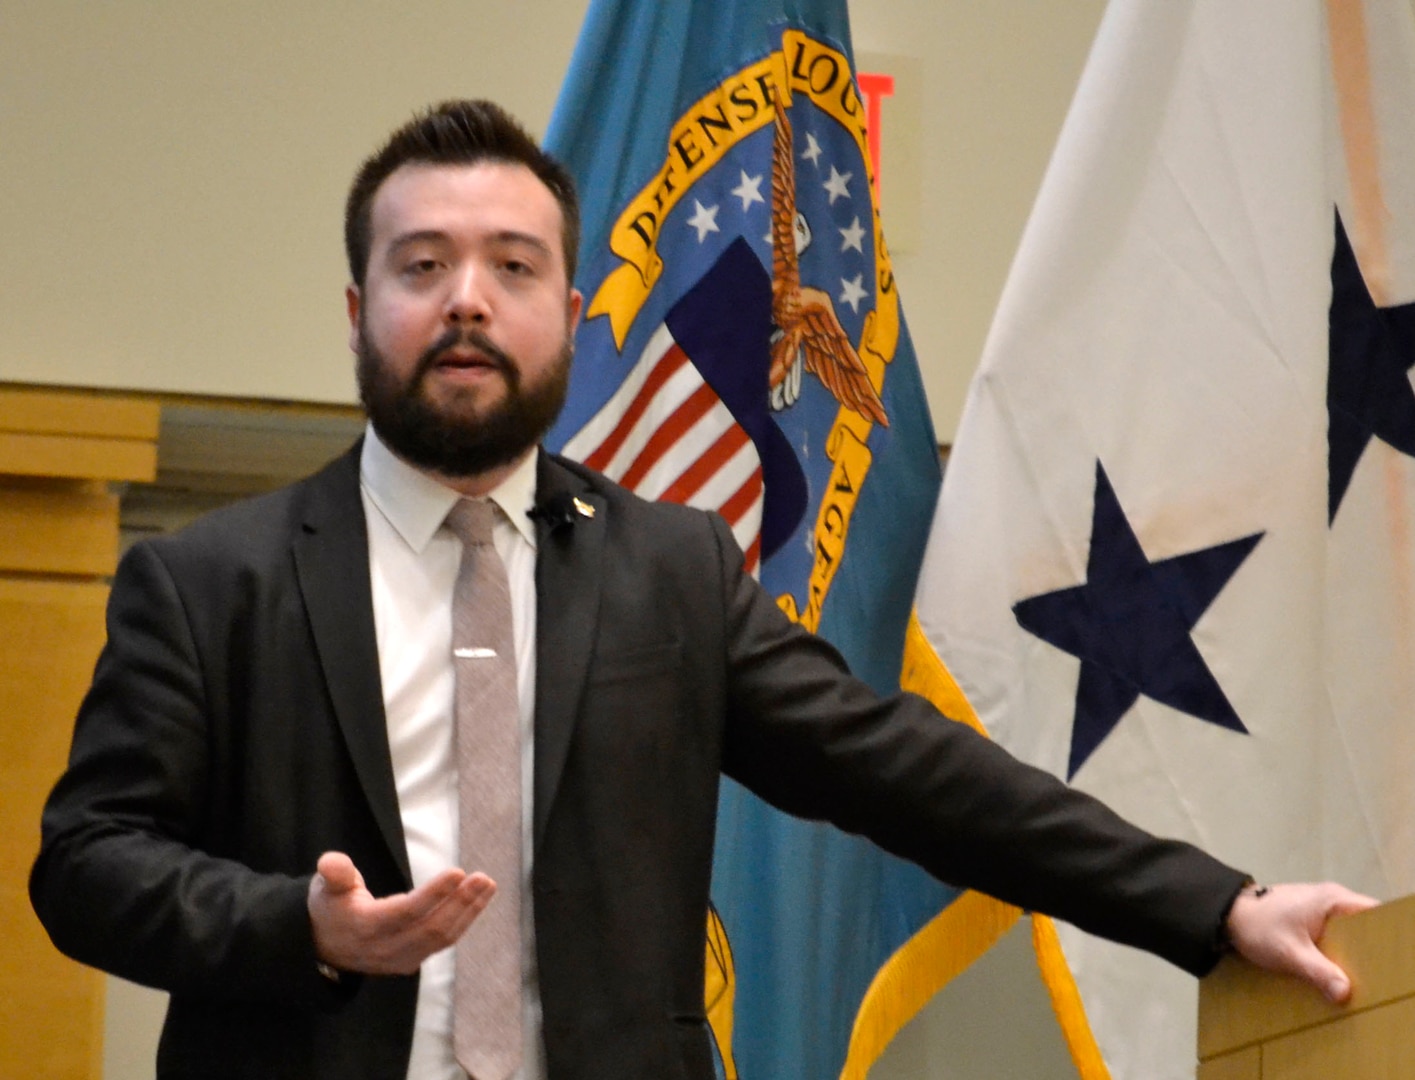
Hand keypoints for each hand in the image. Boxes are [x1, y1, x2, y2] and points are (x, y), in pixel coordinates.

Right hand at [307, 851, 496, 974]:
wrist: (326, 947)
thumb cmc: (331, 907)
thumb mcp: (324, 887)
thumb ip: (334, 874)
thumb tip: (330, 862)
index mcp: (365, 927)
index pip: (406, 912)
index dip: (433, 893)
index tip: (458, 872)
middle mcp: (386, 948)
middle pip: (431, 927)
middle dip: (460, 902)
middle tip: (483, 878)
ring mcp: (401, 959)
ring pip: (442, 937)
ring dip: (468, 911)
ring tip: (487, 885)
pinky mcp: (412, 961)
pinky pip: (442, 942)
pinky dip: (463, 921)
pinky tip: (478, 900)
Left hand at [1225, 881, 1377, 1003]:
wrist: (1225, 914)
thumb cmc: (1258, 926)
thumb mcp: (1289, 952)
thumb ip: (1318, 971)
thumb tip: (1345, 993)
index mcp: (1334, 900)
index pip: (1377, 914)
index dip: (1390, 935)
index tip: (1396, 960)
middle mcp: (1333, 900)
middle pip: (1367, 926)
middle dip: (1373, 951)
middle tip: (1381, 977)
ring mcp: (1322, 909)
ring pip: (1351, 934)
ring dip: (1355, 955)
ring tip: (1364, 981)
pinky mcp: (1311, 919)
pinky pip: (1336, 936)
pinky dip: (1339, 953)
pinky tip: (1339, 974)